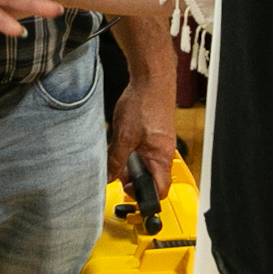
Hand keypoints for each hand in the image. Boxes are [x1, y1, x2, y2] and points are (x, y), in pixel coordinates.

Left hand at [108, 72, 176, 198]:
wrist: (151, 78)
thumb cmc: (144, 103)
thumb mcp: (124, 136)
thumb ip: (116, 160)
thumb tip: (108, 177)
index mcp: (161, 157)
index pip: (159, 190)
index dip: (144, 196)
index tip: (127, 193)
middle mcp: (164, 152)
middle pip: (149, 177)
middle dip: (131, 177)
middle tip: (116, 171)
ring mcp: (159, 142)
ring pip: (144, 162)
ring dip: (130, 162)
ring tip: (117, 151)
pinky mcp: (154, 133)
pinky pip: (143, 149)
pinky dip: (131, 149)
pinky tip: (121, 139)